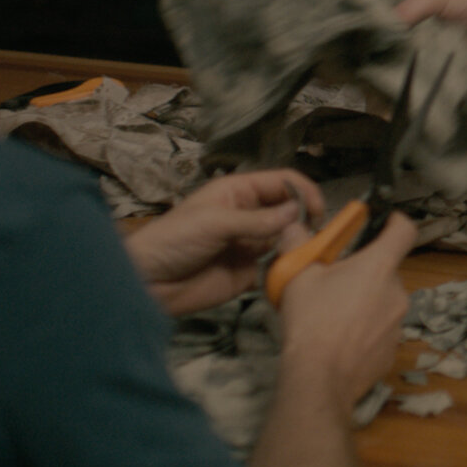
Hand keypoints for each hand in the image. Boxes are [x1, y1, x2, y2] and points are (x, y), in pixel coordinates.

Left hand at [125, 170, 323, 316]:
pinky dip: (288, 269)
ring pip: (286, 239)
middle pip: (289, 211)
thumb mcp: (214, 223)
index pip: (281, 183)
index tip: (319, 209)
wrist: (147, 283)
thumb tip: (297, 214)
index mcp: (239, 192)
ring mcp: (250, 244)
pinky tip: (293, 272)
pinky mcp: (249, 273)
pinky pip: (276, 268)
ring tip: (306, 254)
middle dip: (305, 219)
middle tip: (314, 235)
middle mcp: (250, 215)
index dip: (302, 191)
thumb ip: (257, 220)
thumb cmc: (173, 240)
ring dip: (299, 244)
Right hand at [277, 212, 416, 413]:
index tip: (383, 223)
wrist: (318, 378)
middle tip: (337, 280)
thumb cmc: (311, 321)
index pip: (404, 231)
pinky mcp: (393, 351)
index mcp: (379, 267)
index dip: (395, 222)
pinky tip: (342, 339)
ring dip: (367, 301)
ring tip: (335, 314)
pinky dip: (367, 329)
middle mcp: (397, 292)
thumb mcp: (298, 276)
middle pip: (388, 270)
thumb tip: (295, 228)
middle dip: (366, 271)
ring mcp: (399, 323)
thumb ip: (298, 245)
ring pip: (385, 301)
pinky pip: (382, 330)